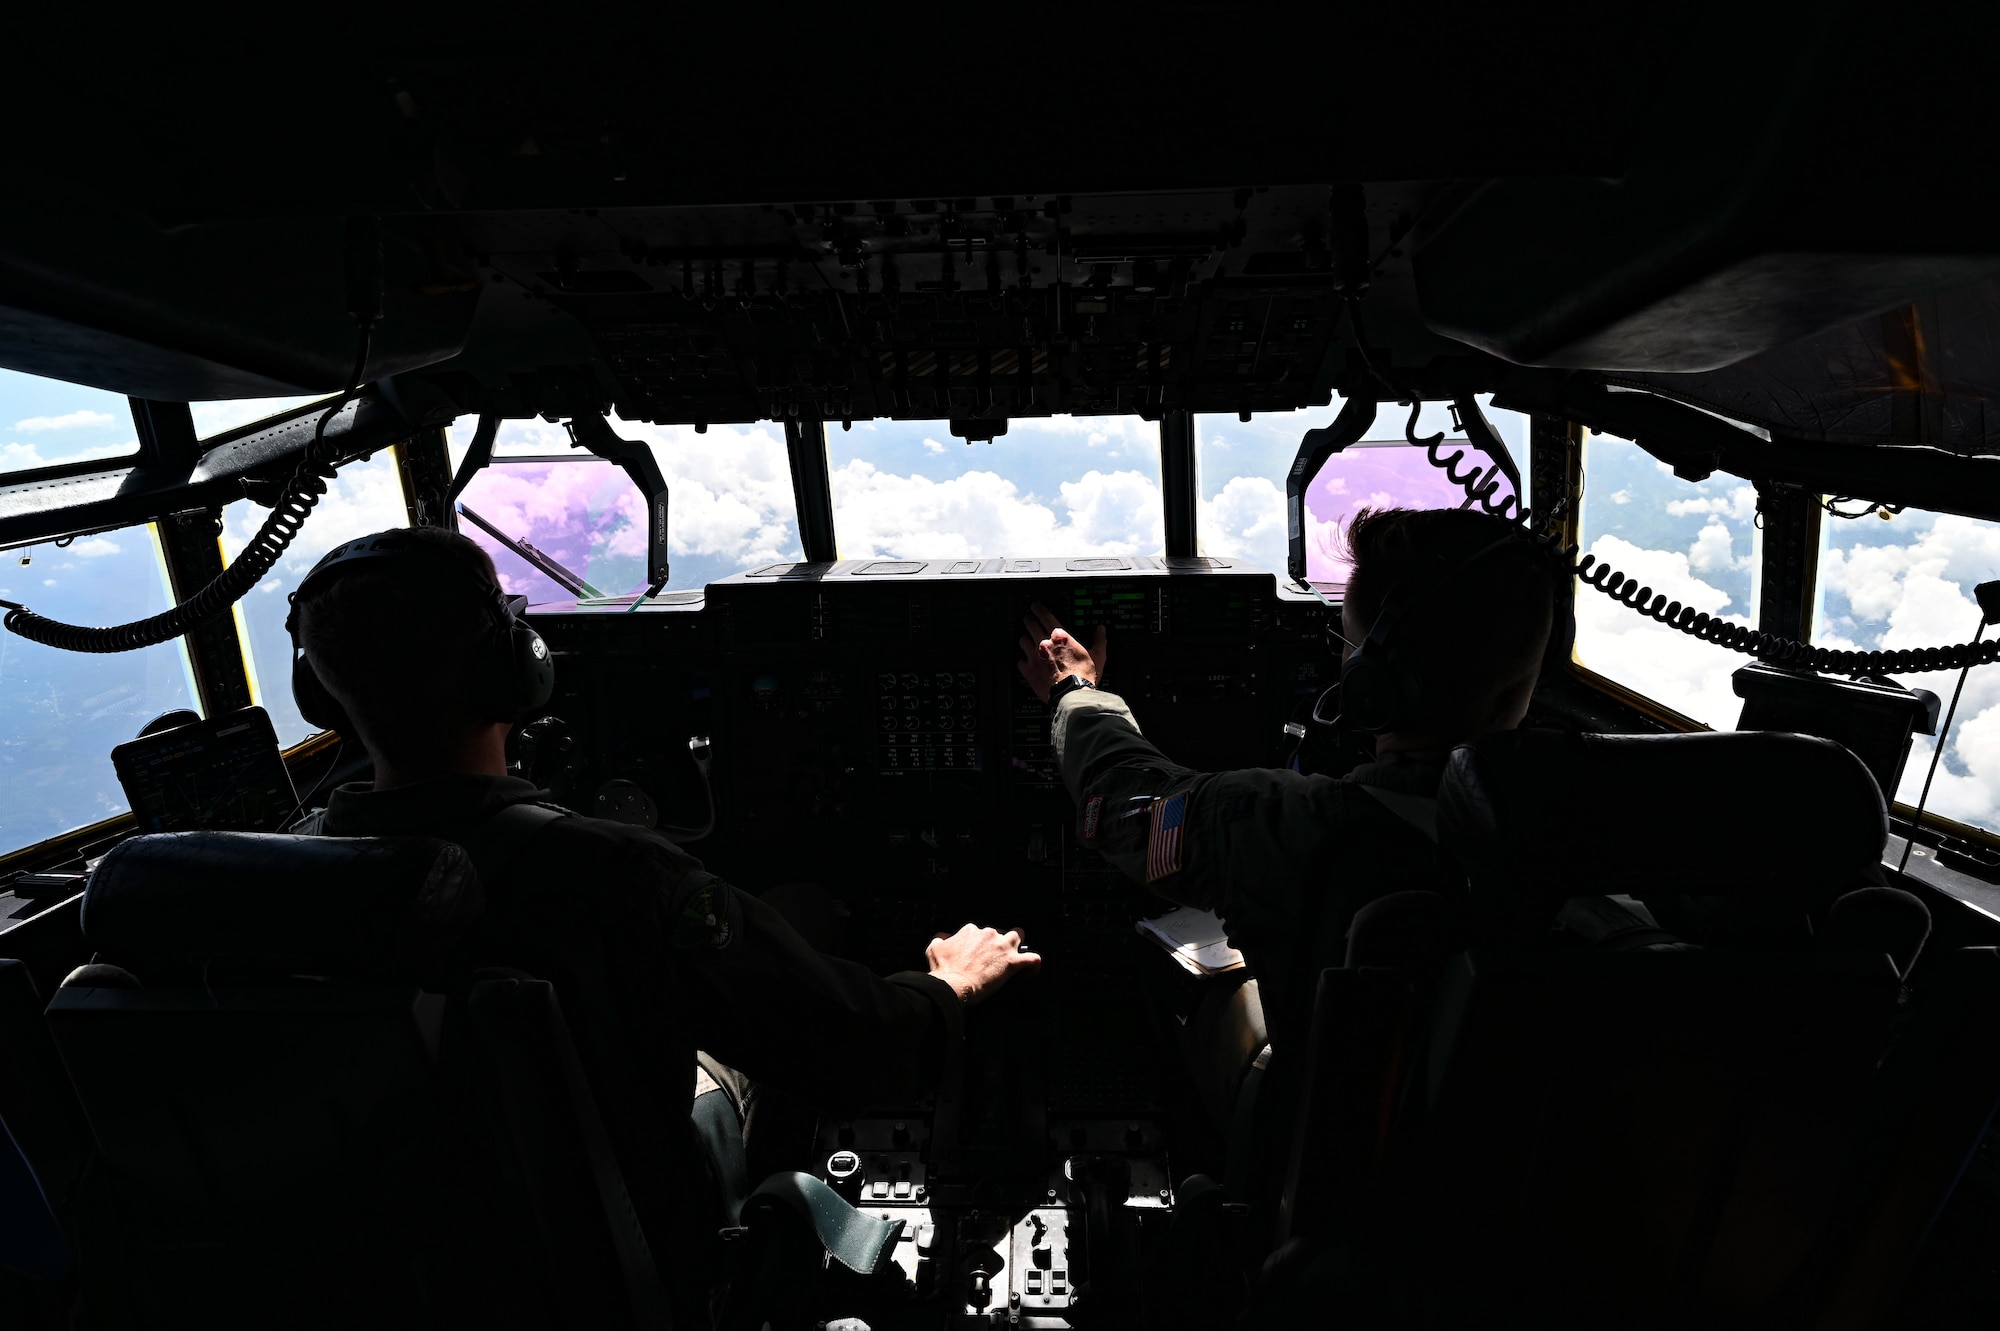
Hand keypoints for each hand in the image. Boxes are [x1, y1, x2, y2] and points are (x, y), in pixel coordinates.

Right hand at [926, 923, 1040, 1004]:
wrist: (953, 985)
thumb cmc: (943, 970)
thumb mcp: (934, 949)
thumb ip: (940, 940)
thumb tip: (943, 937)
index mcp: (972, 931)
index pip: (979, 932)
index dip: (979, 943)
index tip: (977, 954)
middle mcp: (989, 934)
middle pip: (999, 933)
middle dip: (997, 944)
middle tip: (992, 959)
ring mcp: (1002, 947)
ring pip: (1018, 937)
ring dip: (1017, 946)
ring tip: (1015, 956)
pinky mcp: (1012, 963)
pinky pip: (1032, 959)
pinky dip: (1033, 965)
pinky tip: (1030, 971)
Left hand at [1016, 601, 1108, 702]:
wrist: (1072, 694)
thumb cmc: (1084, 675)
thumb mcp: (1097, 655)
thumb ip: (1099, 640)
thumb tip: (1101, 630)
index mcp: (1060, 637)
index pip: (1045, 616)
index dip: (1038, 609)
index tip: (1035, 607)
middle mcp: (1044, 643)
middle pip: (1030, 625)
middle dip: (1028, 620)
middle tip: (1028, 618)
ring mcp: (1034, 656)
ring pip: (1022, 640)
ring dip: (1024, 638)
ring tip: (1026, 639)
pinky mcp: (1028, 670)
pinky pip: (1020, 661)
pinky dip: (1023, 661)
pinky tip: (1025, 662)